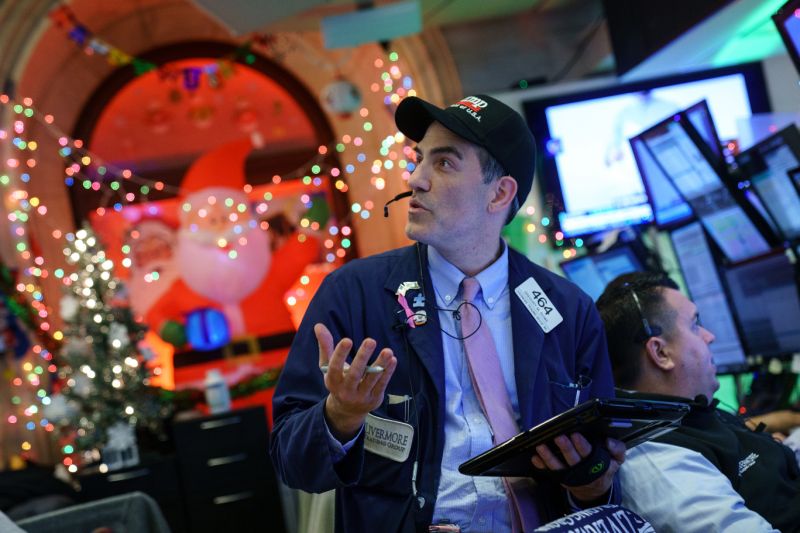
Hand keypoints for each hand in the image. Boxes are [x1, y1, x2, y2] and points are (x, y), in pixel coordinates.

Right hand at [316, 323, 396, 440]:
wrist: (347, 410)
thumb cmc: (338, 380)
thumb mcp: (328, 366)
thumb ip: (325, 345)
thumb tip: (318, 325)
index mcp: (332, 381)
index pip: (335, 367)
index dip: (340, 354)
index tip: (347, 340)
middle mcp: (346, 390)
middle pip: (355, 374)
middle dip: (362, 357)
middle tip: (370, 340)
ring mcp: (361, 396)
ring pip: (371, 379)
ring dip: (380, 364)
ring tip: (388, 351)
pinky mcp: (374, 399)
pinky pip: (382, 385)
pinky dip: (388, 373)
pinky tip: (393, 360)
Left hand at [531, 434, 625, 504]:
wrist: (595, 488)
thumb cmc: (605, 467)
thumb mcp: (617, 459)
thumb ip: (617, 449)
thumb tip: (609, 440)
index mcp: (596, 463)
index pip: (589, 453)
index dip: (582, 445)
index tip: (576, 435)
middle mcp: (581, 469)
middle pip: (572, 458)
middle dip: (565, 448)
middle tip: (558, 437)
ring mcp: (569, 474)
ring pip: (558, 466)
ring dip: (548, 456)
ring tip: (541, 446)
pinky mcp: (560, 476)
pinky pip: (549, 471)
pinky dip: (541, 465)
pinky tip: (535, 458)